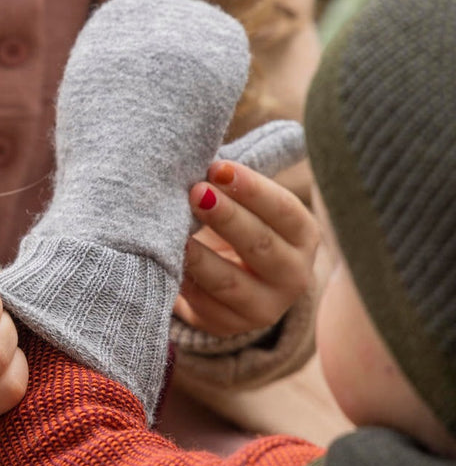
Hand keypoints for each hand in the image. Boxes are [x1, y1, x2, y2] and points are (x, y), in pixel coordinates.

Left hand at [174, 161, 318, 337]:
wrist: (229, 281)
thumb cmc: (234, 224)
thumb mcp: (247, 202)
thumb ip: (241, 177)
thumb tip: (242, 139)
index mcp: (302, 235)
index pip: (284, 210)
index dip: (252, 189)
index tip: (217, 167)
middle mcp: (293, 275)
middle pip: (260, 245)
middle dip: (226, 217)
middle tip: (194, 192)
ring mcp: (263, 308)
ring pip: (229, 282)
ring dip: (200, 256)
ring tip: (175, 232)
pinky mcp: (228, 326)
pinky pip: (202, 305)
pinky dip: (183, 282)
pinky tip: (164, 261)